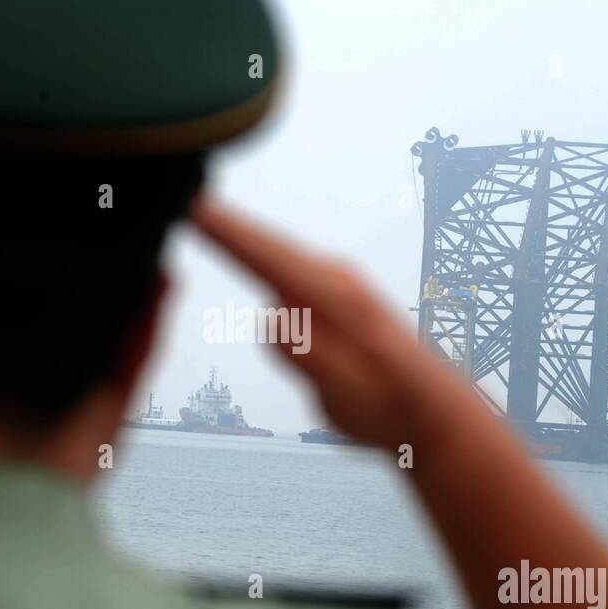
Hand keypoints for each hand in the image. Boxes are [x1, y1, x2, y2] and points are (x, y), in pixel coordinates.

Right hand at [190, 197, 464, 449]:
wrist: (428, 407)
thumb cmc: (392, 404)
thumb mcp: (349, 394)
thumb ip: (311, 355)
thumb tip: (271, 315)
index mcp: (337, 299)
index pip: (269, 259)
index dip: (227, 233)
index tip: (192, 205)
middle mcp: (333, 280)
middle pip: (264, 247)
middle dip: (223, 224)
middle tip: (179, 201)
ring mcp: (328, 285)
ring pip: (270, 262)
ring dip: (237, 243)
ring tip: (199, 219)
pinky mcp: (324, 297)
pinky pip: (280, 274)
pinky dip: (255, 260)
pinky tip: (240, 255)